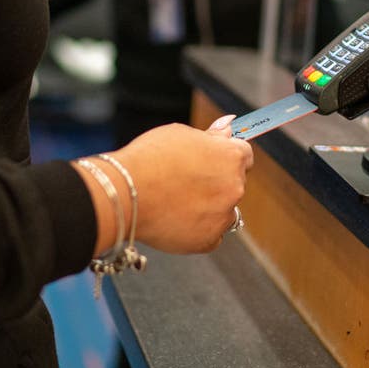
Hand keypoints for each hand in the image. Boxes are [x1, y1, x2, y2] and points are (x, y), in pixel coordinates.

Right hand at [109, 116, 252, 253]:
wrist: (124, 193)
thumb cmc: (149, 159)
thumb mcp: (180, 134)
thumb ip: (210, 135)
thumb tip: (228, 127)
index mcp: (231, 157)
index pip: (244, 155)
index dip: (225, 157)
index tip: (213, 161)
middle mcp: (235, 187)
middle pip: (233, 184)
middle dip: (215, 182)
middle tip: (184, 182)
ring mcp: (223, 216)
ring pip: (222, 211)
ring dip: (208, 207)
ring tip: (175, 202)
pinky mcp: (208, 240)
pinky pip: (210, 235)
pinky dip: (197, 230)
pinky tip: (175, 220)